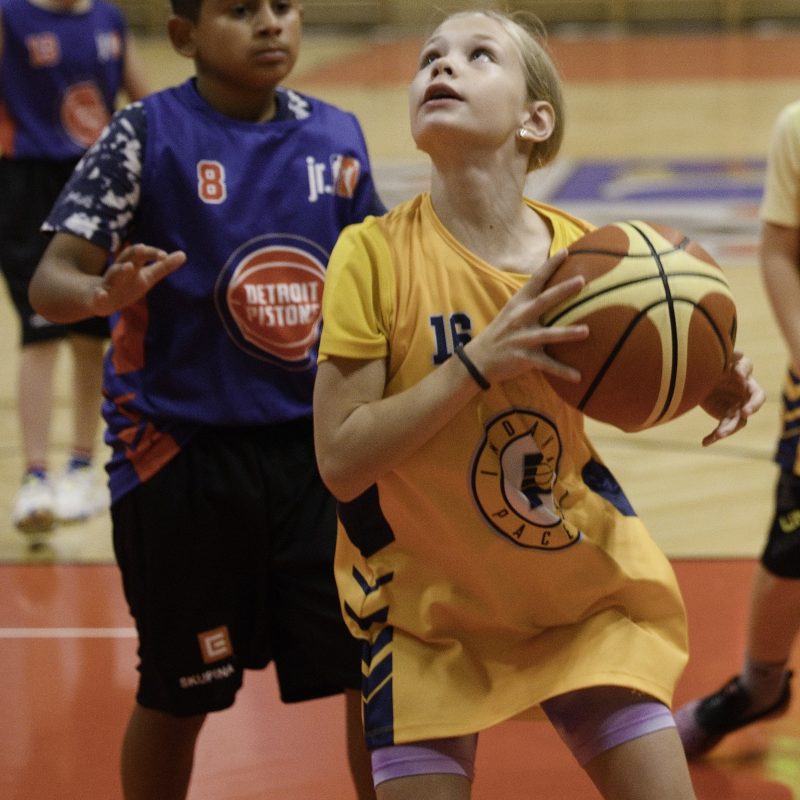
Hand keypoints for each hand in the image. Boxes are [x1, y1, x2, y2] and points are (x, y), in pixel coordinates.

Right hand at [91, 243, 185, 315]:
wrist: (102, 300)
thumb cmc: (128, 286)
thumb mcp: (148, 277)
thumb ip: (164, 267)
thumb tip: (183, 254)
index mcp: (132, 265)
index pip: (141, 254)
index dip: (152, 253)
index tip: (164, 255)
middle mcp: (119, 271)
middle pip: (126, 258)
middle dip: (133, 253)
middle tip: (142, 248)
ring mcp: (108, 283)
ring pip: (112, 274)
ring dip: (120, 270)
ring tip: (128, 267)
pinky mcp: (100, 297)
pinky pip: (98, 295)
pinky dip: (100, 294)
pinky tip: (102, 295)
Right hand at [464, 249, 589, 383]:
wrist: (477, 360)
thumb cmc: (499, 334)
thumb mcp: (511, 314)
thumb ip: (530, 304)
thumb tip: (553, 292)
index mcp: (518, 304)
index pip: (535, 280)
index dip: (550, 265)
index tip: (566, 251)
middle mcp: (520, 318)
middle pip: (544, 301)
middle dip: (563, 291)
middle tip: (582, 281)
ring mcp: (522, 338)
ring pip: (547, 334)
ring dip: (567, 333)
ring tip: (586, 331)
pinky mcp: (524, 358)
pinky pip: (546, 365)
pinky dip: (562, 371)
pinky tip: (578, 376)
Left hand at [701, 351, 764, 445]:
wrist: (699, 379)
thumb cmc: (714, 366)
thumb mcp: (720, 360)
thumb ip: (729, 358)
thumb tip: (738, 353)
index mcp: (746, 380)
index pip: (751, 379)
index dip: (746, 376)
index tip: (738, 374)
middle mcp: (745, 395)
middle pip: (753, 404)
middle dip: (751, 408)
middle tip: (745, 412)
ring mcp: (736, 407)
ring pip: (738, 421)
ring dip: (729, 428)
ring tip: (718, 435)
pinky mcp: (725, 416)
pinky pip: (722, 429)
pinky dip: (714, 436)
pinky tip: (705, 442)